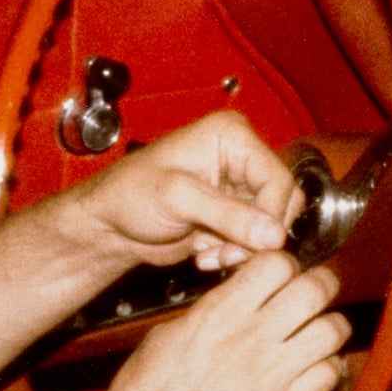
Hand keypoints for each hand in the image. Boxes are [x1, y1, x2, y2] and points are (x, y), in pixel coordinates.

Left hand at [63, 110, 296, 275]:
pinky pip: (255, 240)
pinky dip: (234, 254)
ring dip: (245, 249)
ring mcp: (237, 189)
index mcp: (231, 136)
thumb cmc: (127, 194)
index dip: (272, 215)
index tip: (258, 242)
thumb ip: (228, 215)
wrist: (108, 224)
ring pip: (271, 226)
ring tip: (211, 253)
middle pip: (282, 203)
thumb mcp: (177, 198)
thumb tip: (273, 233)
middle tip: (227, 252)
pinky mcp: (232, 215)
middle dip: (257, 235)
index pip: (279, 178)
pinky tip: (205, 253)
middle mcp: (240, 159)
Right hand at [79, 249, 351, 390]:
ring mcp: (272, 376)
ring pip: (332, 331)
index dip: (285, 264)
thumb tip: (233, 299)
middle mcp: (250, 339)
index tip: (283, 274)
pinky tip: (312, 371)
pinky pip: (327, 376)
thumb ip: (209, 312)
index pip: (276, 263)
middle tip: (317, 292)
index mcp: (219, 314)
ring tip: (318, 332)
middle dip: (321, 284)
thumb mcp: (167, 336)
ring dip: (329, 327)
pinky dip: (327, 369)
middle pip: (315, 290)